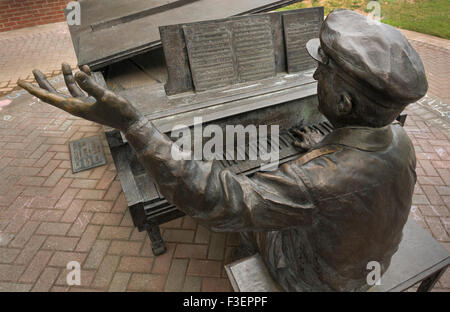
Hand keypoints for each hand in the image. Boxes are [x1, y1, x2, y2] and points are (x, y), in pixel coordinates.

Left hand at [18, 63, 142, 131]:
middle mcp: (77, 106)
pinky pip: (84, 89)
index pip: (48, 97)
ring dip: (66, 77)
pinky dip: (83, 78)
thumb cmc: (119, 112)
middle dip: (44, 82)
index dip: (33, 89)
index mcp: (75, 107)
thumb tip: (77, 72)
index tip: (20, 82)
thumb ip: (91, 85)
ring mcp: (86, 104)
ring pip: (70, 89)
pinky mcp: (95, 102)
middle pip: (55, 93)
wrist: (131, 123)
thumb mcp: (105, 96)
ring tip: (63, 63)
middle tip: (34, 71)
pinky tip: (83, 68)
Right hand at [290, 126, 322, 150]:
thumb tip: (293, 142)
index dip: (296, 131)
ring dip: (310, 130)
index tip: (295, 131)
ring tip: (309, 130)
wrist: (321, 144)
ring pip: (311, 130)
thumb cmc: (312, 145)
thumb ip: (297, 144)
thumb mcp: (303, 145)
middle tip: (303, 127)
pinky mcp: (319, 134)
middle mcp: (309, 133)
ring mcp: (314, 133)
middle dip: (304, 128)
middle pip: (305, 128)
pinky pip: (317, 131)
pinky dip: (316, 131)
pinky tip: (316, 131)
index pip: (299, 132)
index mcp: (304, 135)